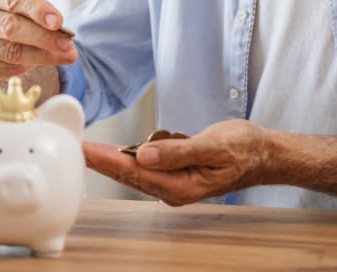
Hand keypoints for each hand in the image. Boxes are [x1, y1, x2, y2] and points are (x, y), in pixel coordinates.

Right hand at [0, 0, 76, 82]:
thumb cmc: (13, 16)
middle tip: (67, 44)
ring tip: (66, 55)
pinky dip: (26, 68)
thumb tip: (63, 35)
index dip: (37, 10)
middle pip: (10, 27)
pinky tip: (37, 63)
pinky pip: (6, 69)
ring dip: (43, 56)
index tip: (59, 21)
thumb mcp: (24, 6)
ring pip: (11, 52)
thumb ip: (40, 16)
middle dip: (43, 36)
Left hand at [82, 119, 270, 205]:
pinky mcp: (173, 174)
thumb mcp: (213, 145)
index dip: (107, 160)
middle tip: (75, 147)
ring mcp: (173, 184)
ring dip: (110, 160)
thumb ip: (178, 151)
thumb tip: (143, 154)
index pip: (135, 172)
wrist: (262, 154)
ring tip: (85, 149)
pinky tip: (112, 152)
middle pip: (128, 174)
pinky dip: (127, 158)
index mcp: (181, 187)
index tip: (85, 150)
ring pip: (134, 171)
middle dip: (100, 162)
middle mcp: (173, 190)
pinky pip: (144, 166)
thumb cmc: (242, 148)